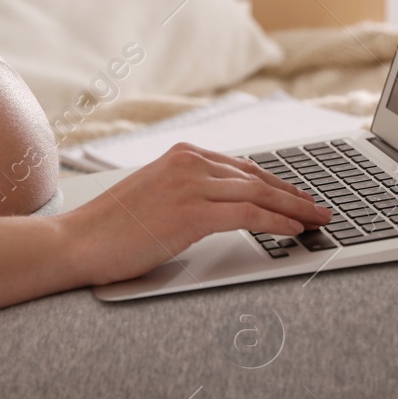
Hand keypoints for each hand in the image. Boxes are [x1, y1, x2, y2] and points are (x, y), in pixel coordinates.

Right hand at [61, 143, 331, 286]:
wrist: (77, 242)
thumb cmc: (109, 230)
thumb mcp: (154, 198)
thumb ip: (187, 195)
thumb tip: (223, 210)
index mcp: (180, 156)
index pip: (242, 167)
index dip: (277, 183)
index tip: (298, 196)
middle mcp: (188, 163)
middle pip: (258, 177)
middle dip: (294, 194)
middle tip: (320, 208)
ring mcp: (190, 186)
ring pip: (260, 194)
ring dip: (295, 208)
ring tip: (317, 221)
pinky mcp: (191, 213)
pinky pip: (249, 215)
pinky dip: (278, 222)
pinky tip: (294, 230)